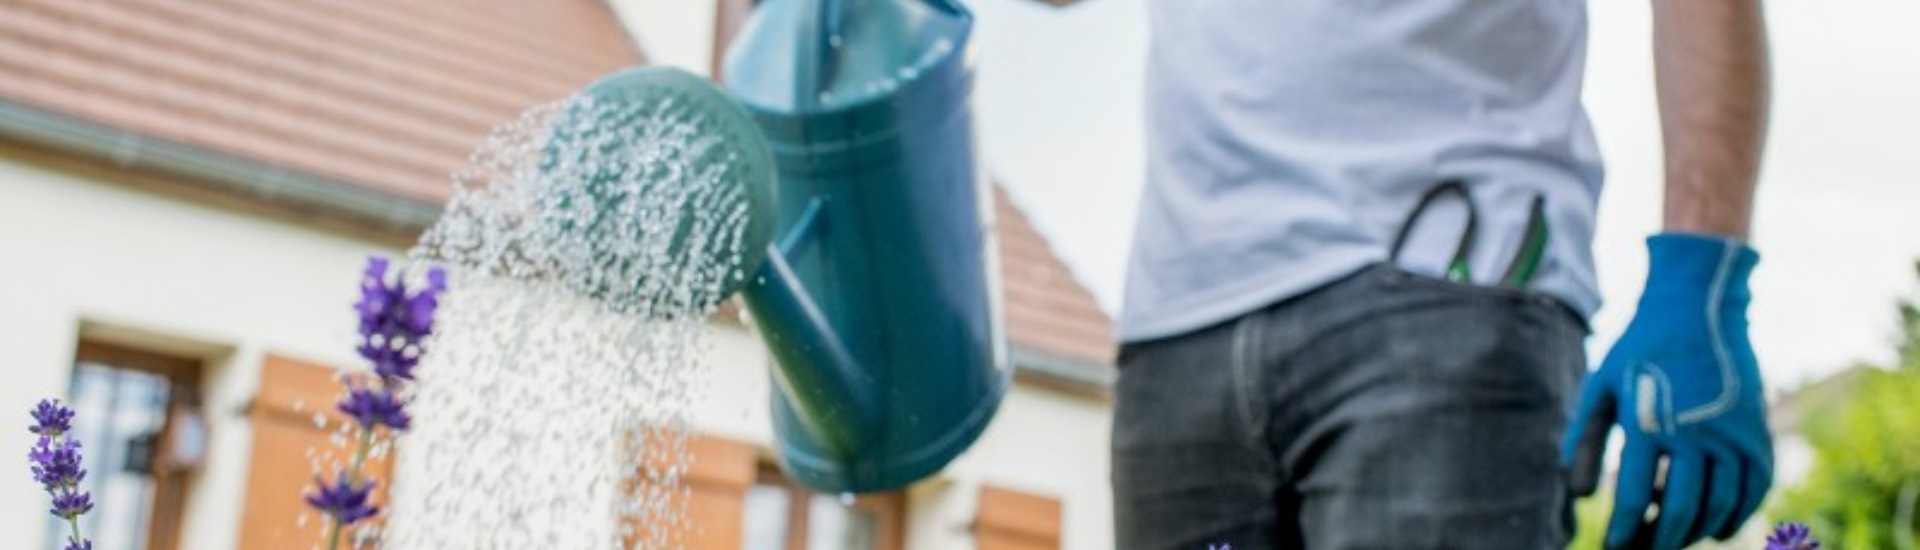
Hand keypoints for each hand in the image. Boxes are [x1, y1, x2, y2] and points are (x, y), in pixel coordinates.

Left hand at [1565, 233, 1772, 549]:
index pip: (1632, 495)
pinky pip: (1755, 488)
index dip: (1622, 530)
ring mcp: (1731, 433)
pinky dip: (1737, 515)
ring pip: (1718, 504)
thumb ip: (1582, 440)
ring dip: (1694, 532)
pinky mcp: (1757, 431)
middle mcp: (1693, 431)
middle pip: (1679, 509)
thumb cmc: (1639, 351)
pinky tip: (1716, 529)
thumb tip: (1575, 494)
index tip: (1612, 546)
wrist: (1696, 307)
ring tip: (1670, 539)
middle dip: (1658, 541)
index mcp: (1647, 422)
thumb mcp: (1600, 387)